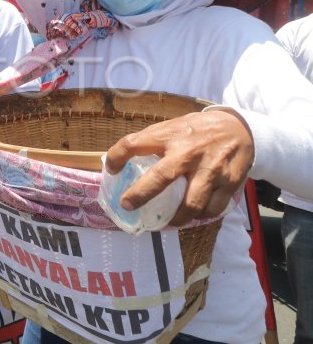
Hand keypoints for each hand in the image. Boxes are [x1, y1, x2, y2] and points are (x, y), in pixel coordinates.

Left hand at [105, 110, 254, 225]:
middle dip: (140, 196)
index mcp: (170, 135)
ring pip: (190, 204)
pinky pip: (212, 208)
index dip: (116, 157)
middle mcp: (188, 152)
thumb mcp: (173, 127)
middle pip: (160, 178)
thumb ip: (152, 142)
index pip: (134, 143)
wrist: (240, 128)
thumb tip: (121, 160)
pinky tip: (194, 215)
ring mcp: (210, 169)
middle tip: (128, 206)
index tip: (111, 170)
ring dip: (176, 218)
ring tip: (167, 222)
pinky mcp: (229, 182)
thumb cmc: (198, 130)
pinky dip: (201, 216)